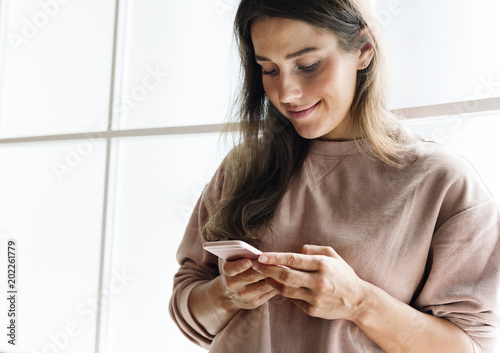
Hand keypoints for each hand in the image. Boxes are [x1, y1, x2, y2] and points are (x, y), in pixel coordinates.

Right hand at [219, 258, 278, 309]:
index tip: (249, 261)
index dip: (240, 265)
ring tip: (284, 269)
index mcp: (227, 271)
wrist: (230, 294)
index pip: (231, 268)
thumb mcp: (234, 261)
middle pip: (250, 276)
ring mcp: (244, 295)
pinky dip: (276, 285)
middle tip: (276, 261)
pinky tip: (283, 278)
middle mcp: (233, 285)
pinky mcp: (254, 302)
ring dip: (273, 277)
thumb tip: (256, 252)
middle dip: (264, 269)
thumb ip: (241, 254)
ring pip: (262, 286)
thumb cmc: (237, 270)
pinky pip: (268, 292)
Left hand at [251, 244, 368, 320]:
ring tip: (262, 274)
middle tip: (255, 265)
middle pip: (285, 275)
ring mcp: (315, 297)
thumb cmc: (343, 274)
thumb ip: (313, 250)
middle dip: (267, 269)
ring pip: (285, 289)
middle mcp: (318, 281)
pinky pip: (292, 299)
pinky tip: (276, 285)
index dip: (275, 257)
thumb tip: (296, 250)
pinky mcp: (312, 310)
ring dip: (271, 281)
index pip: (293, 260)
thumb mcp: (332, 255)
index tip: (261, 256)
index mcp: (322, 265)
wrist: (357, 300)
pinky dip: (283, 291)